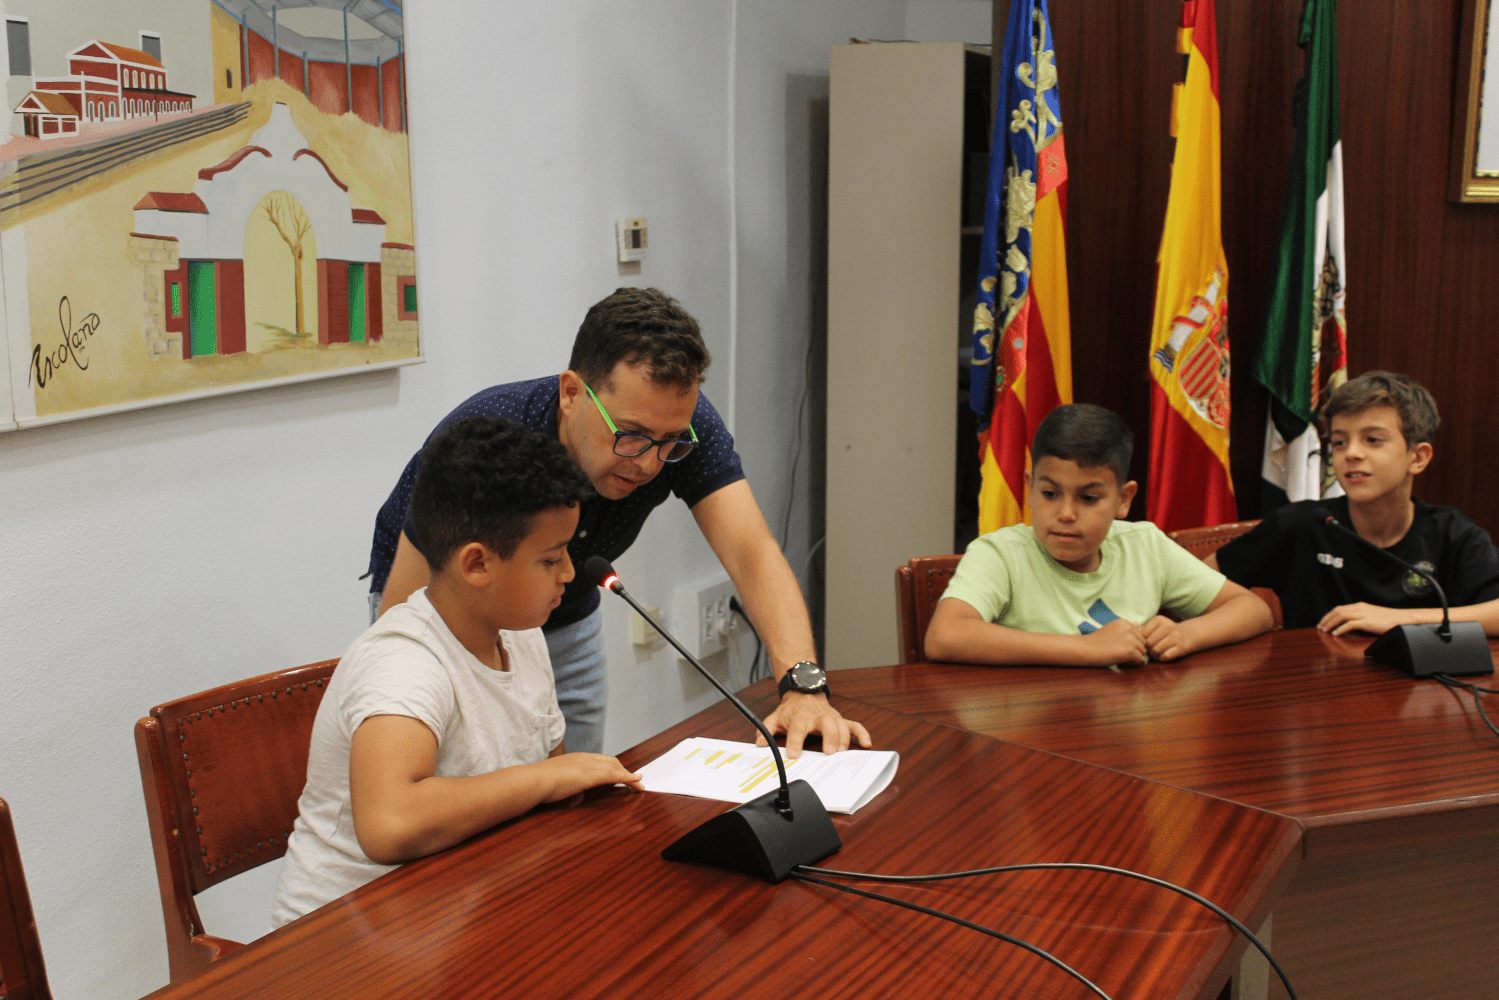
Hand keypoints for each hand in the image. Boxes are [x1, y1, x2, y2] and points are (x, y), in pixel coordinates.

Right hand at [536, 752, 642, 801]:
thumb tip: (564, 792)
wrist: (533, 780)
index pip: (599, 760)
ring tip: (639, 784)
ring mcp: (588, 766)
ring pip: (616, 768)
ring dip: (629, 776)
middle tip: (633, 780)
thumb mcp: (553, 779)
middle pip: (611, 761)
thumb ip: (562, 782)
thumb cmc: (537, 783)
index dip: (612, 766)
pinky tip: (636, 782)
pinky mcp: (591, 776)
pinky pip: (615, 776)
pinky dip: (628, 778)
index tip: (619, 773)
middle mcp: (585, 758)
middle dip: (624, 770)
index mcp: (576, 758)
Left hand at [756, 691, 871, 757]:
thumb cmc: (791, 710)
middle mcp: (817, 717)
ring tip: (842, 752)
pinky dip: (862, 733)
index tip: (794, 755)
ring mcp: (831, 717)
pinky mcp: (840, 719)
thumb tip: (760, 743)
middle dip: (829, 737)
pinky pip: (854, 725)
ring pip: (841, 725)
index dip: (795, 743)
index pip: (797, 730)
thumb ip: (766, 730)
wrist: (804, 692)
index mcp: (800, 718)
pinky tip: (866, 744)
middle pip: (826, 725)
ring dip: (844, 738)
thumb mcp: (775, 718)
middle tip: (829, 752)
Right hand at [1081, 618, 1146, 666]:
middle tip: (1120, 652)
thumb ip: (1126, 628)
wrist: (1086, 649)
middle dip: (1135, 649)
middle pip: (1143, 643)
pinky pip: (1140, 660)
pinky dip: (1133, 663)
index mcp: (1125, 622)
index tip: (1118, 645)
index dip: (1131, 642)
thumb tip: (1138, 624)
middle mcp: (1129, 628)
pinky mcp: (1130, 651)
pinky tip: (1122, 661)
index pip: (1139, 634)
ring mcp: (1130, 640)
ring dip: (1135, 656)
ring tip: (1121, 656)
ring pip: (1143, 651)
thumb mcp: (1112, 629)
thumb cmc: (1096, 641)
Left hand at [1141, 615, 1196, 661]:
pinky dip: (1162, 658)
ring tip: (1155, 654)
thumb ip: (1143, 630)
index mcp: (1159, 620)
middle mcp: (1168, 626)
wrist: (1188, 635)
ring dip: (1154, 655)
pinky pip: (1166, 656)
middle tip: (1149, 651)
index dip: (1141, 641)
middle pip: (1149, 643)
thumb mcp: (1156, 627)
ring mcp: (1176, 636)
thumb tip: (1131, 636)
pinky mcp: (1181, 647)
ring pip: (1156, 650)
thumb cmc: (1166, 632)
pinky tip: (1162, 656)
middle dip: (1147, 649)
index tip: (1144, 644)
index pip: (1143, 633)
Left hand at [1318, 602, 1408, 635]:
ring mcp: (1364, 614)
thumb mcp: (1372, 616)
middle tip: (1320, 627)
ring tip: (1324, 630)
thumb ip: (1361, 618)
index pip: (1340, 608)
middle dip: (1327, 618)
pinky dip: (1340, 629)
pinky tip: (1336, 634)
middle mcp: (1360, 608)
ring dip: (1330, 623)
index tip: (1323, 621)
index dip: (1330, 615)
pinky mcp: (1367, 622)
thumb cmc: (1388, 620)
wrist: (1403, 619)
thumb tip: (1349, 625)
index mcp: (1360, 606)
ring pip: (1341, 616)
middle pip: (1337, 610)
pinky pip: (1349, 624)